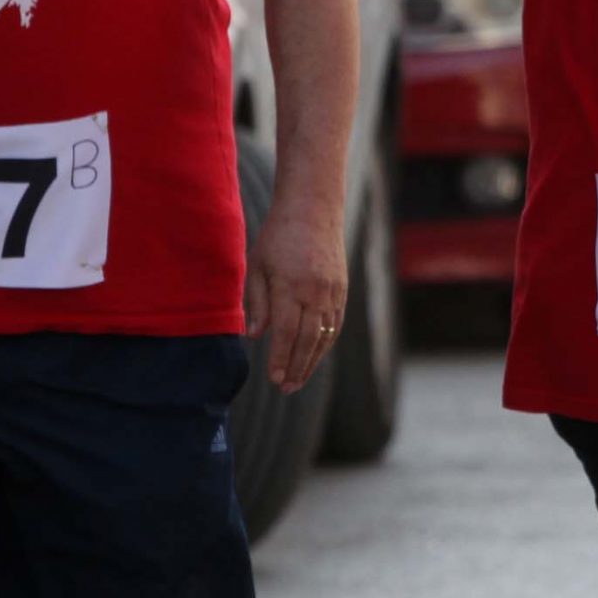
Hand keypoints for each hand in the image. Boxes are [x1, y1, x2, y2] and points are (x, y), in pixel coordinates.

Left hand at [245, 196, 348, 394]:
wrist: (314, 208)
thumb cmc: (279, 234)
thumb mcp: (258, 264)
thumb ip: (257, 301)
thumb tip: (255, 336)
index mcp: (291, 286)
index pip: (287, 333)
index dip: (281, 359)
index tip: (273, 379)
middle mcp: (316, 292)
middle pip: (308, 341)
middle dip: (297, 368)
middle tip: (285, 388)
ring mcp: (333, 291)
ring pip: (325, 336)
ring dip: (312, 362)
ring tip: (298, 380)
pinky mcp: (342, 289)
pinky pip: (335, 323)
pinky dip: (325, 343)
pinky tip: (314, 355)